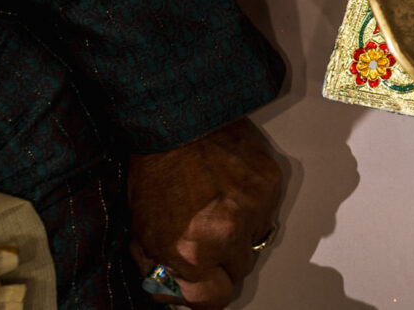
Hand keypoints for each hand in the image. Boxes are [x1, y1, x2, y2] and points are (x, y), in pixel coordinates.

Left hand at [128, 117, 283, 309]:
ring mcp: (254, 210)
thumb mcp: (141, 230)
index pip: (213, 301)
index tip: (203, 287)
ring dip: (242, 234)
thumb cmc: (157, 170)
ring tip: (221, 208)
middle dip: (224, 262)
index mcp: (190, 252)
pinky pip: (269, 212)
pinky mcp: (272, 185)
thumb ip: (160, 266)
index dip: (207, 295)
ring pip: (258, 242)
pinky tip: (233, 189)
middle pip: (240, 273)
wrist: (181, 121)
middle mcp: (227, 236)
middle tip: (209, 239)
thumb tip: (175, 289)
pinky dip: (255, 207)